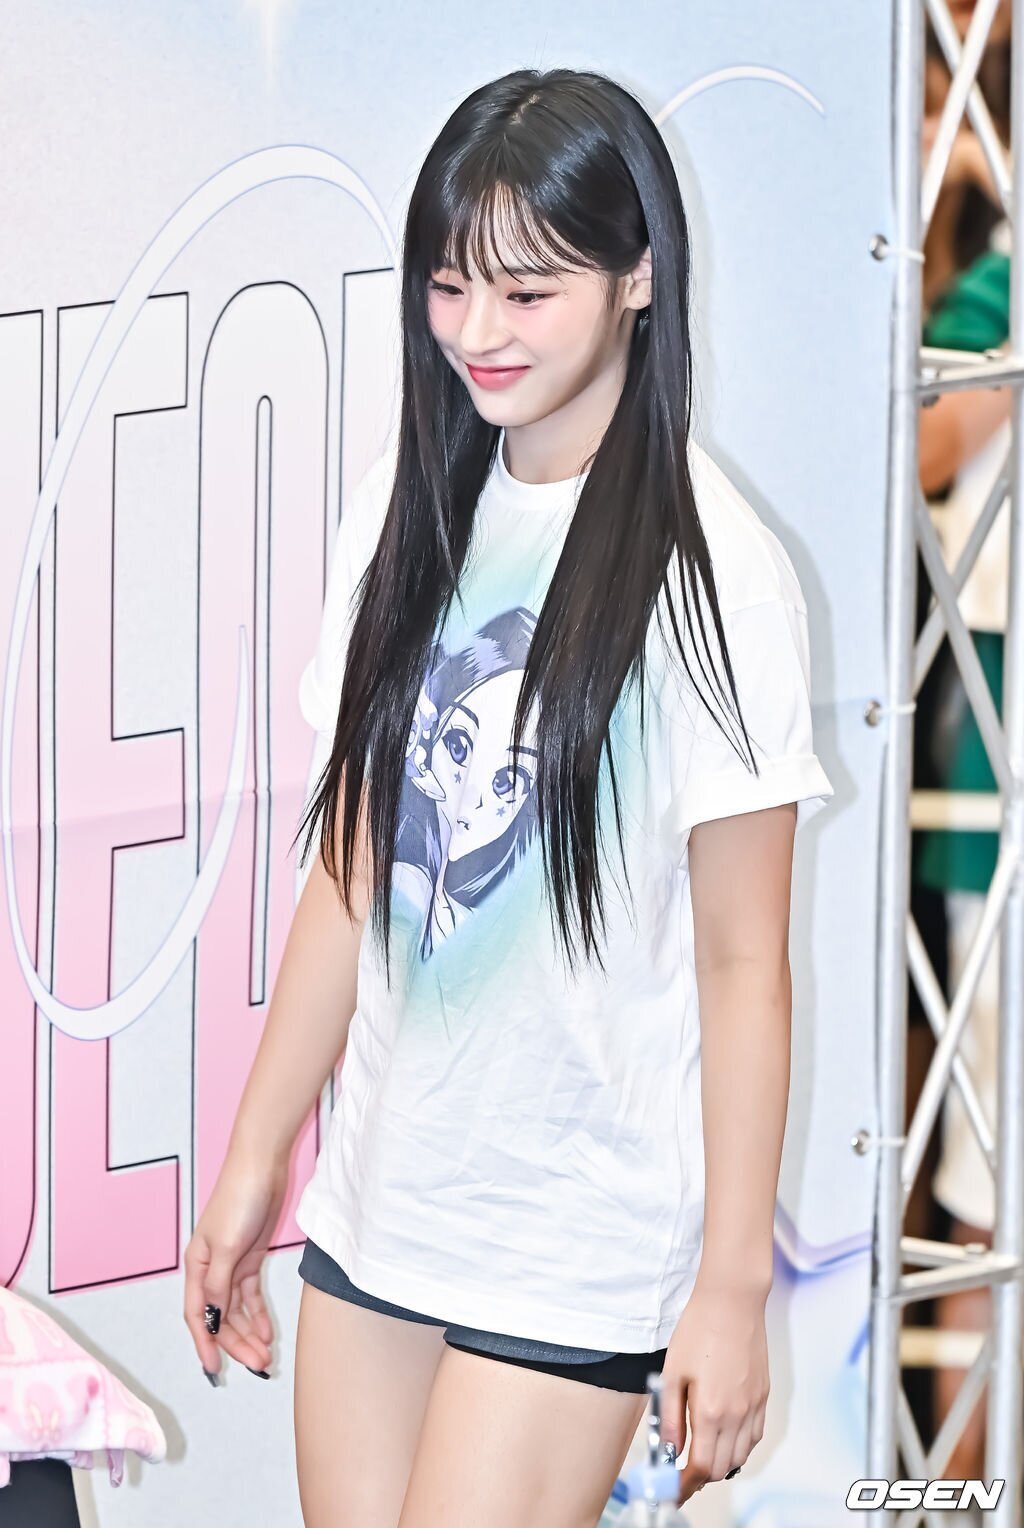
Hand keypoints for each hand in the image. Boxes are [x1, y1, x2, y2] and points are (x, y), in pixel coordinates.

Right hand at [183, 1147, 287, 1380]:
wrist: (262, 1166)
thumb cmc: (239, 1199)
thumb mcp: (228, 1246)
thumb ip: (220, 1284)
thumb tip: (213, 1318)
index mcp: (197, 1266)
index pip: (197, 1314)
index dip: (205, 1343)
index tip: (214, 1369)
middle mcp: (211, 1269)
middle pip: (220, 1316)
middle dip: (236, 1344)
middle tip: (257, 1365)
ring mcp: (232, 1264)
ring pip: (237, 1310)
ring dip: (249, 1333)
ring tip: (265, 1356)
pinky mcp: (251, 1257)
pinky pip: (251, 1295)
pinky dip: (258, 1314)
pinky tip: (267, 1333)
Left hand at [659, 1279, 769, 1506]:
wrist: (732, 1301)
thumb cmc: (700, 1328)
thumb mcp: (672, 1372)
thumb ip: (670, 1416)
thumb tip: (669, 1448)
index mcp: (710, 1410)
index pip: (701, 1466)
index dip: (685, 1483)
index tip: (674, 1487)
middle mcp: (737, 1414)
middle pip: (722, 1467)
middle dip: (701, 1476)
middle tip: (682, 1470)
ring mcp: (754, 1406)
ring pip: (741, 1456)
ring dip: (721, 1462)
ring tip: (701, 1452)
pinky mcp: (763, 1396)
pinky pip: (754, 1436)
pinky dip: (739, 1446)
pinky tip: (724, 1435)